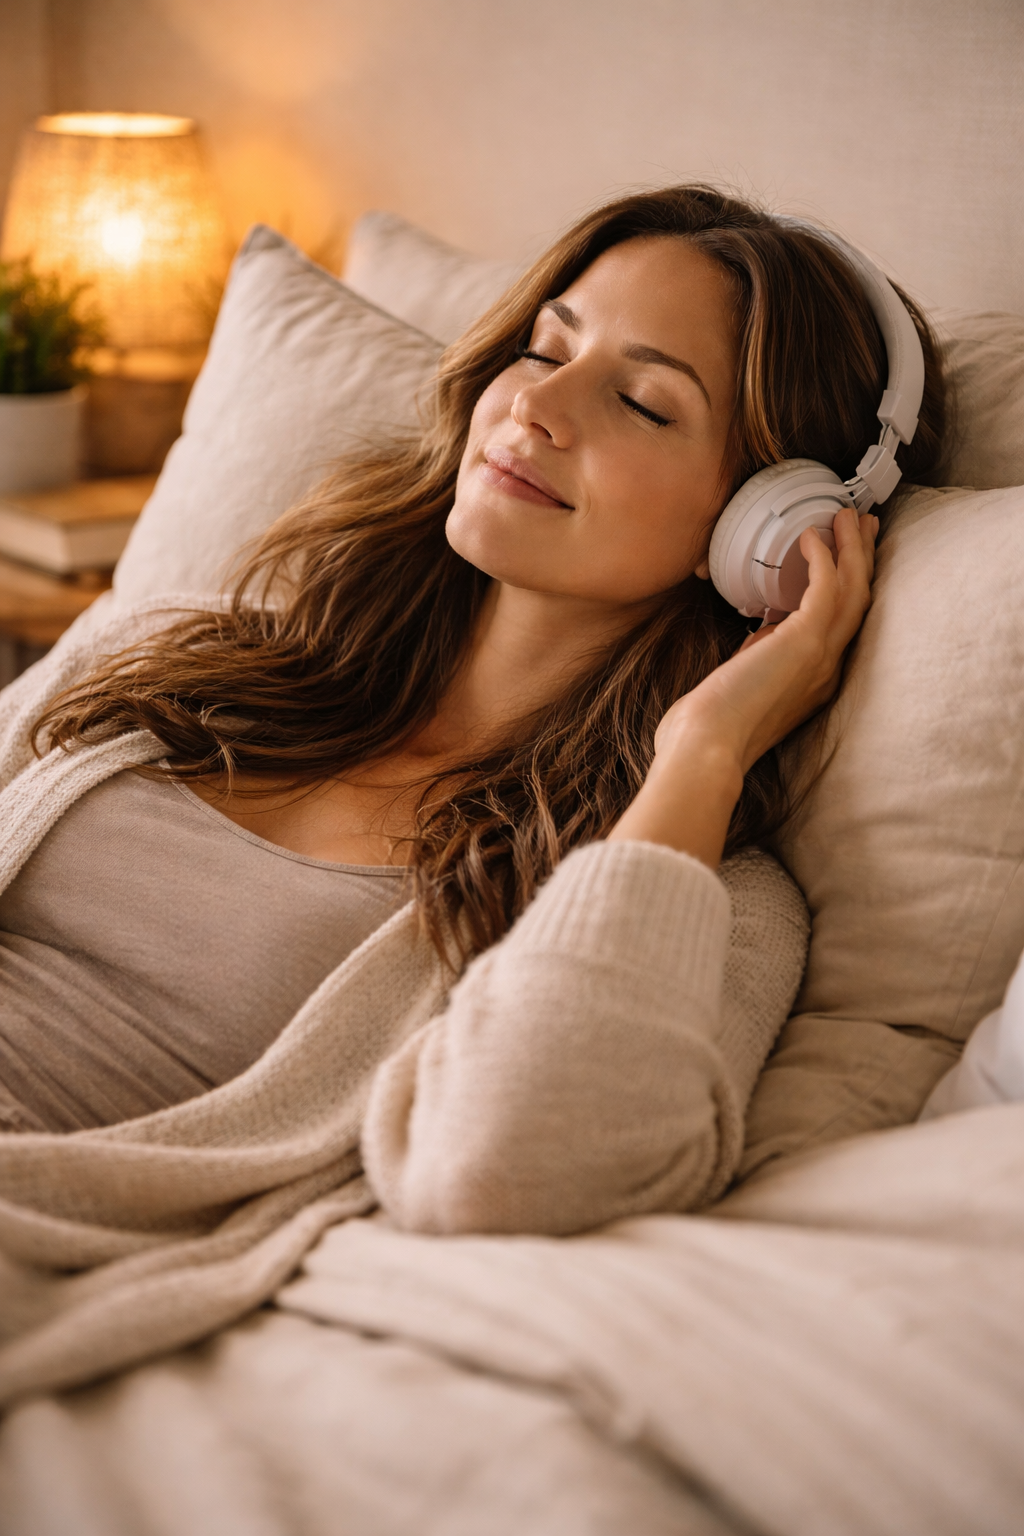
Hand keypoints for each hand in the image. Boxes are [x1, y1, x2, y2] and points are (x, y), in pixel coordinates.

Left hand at [609, 507, 877, 863]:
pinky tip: (809, 535)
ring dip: (851, 548)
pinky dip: (821, 558)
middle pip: (859, 601)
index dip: (849, 585)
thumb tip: (763, 631)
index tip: (844, 555)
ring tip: (845, 514)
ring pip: (853, 590)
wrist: (705, 748)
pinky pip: (826, 588)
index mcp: (814, 680)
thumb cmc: (709, 726)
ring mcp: (821, 656)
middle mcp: (827, 668)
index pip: (842, 624)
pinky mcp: (805, 644)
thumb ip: (758, 656)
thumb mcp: (744, 682)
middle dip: (861, 557)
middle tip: (861, 522)